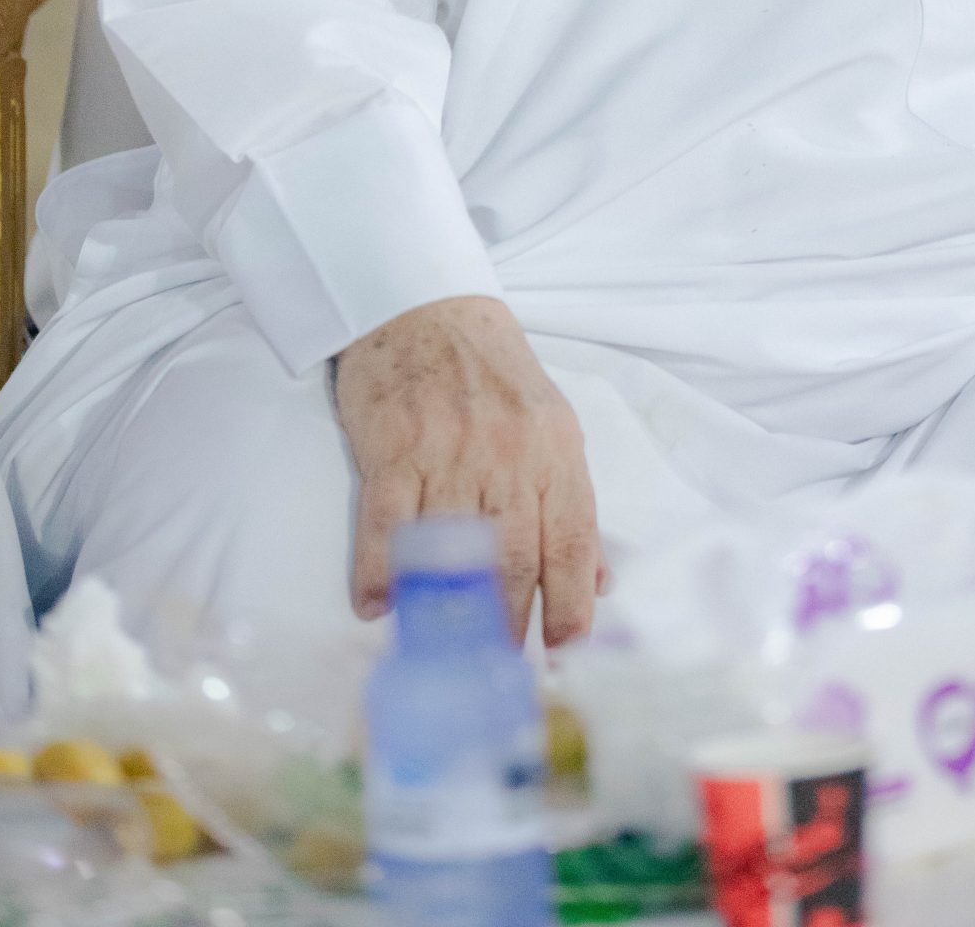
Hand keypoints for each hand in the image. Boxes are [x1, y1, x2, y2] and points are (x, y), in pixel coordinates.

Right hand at [334, 294, 604, 642]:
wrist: (425, 305)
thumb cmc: (493, 373)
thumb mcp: (552, 427)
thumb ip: (572, 507)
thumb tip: (598, 584)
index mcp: (555, 451)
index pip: (571, 544)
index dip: (570, 607)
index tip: (564, 653)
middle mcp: (508, 456)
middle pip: (511, 561)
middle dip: (508, 626)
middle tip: (497, 670)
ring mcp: (448, 452)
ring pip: (450, 554)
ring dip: (444, 614)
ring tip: (442, 654)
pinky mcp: (393, 449)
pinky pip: (386, 527)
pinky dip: (379, 574)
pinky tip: (376, 606)